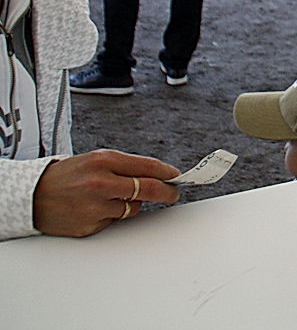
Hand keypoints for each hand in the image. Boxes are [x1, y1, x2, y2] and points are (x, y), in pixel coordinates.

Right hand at [32, 149, 180, 236]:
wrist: (31, 196)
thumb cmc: (67, 175)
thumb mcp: (96, 159)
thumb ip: (126, 166)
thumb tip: (159, 175)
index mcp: (104, 161)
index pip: (148, 167)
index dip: (168, 173)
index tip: (177, 177)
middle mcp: (101, 183)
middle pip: (149, 189)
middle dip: (167, 192)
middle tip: (173, 194)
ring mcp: (96, 207)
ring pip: (133, 207)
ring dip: (132, 203)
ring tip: (111, 196)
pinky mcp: (91, 226)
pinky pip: (115, 221)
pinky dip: (112, 215)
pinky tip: (96, 208)